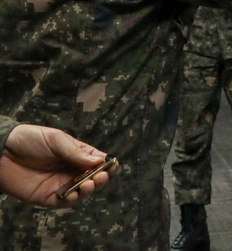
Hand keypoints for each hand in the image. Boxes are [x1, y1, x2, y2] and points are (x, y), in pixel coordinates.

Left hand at [0, 124, 116, 207]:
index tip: (111, 165)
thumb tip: (98, 161)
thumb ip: (75, 152)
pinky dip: (72, 200)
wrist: (1, 152)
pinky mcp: (47, 197)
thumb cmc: (29, 140)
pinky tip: (75, 193)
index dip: (108, 164)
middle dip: (102, 178)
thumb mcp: (55, 139)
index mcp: (77, 154)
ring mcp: (61, 184)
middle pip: (94, 178)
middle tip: (101, 177)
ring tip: (89, 184)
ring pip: (82, 191)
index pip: (98, 160)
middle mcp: (71, 170)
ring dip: (89, 189)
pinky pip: (64, 202)